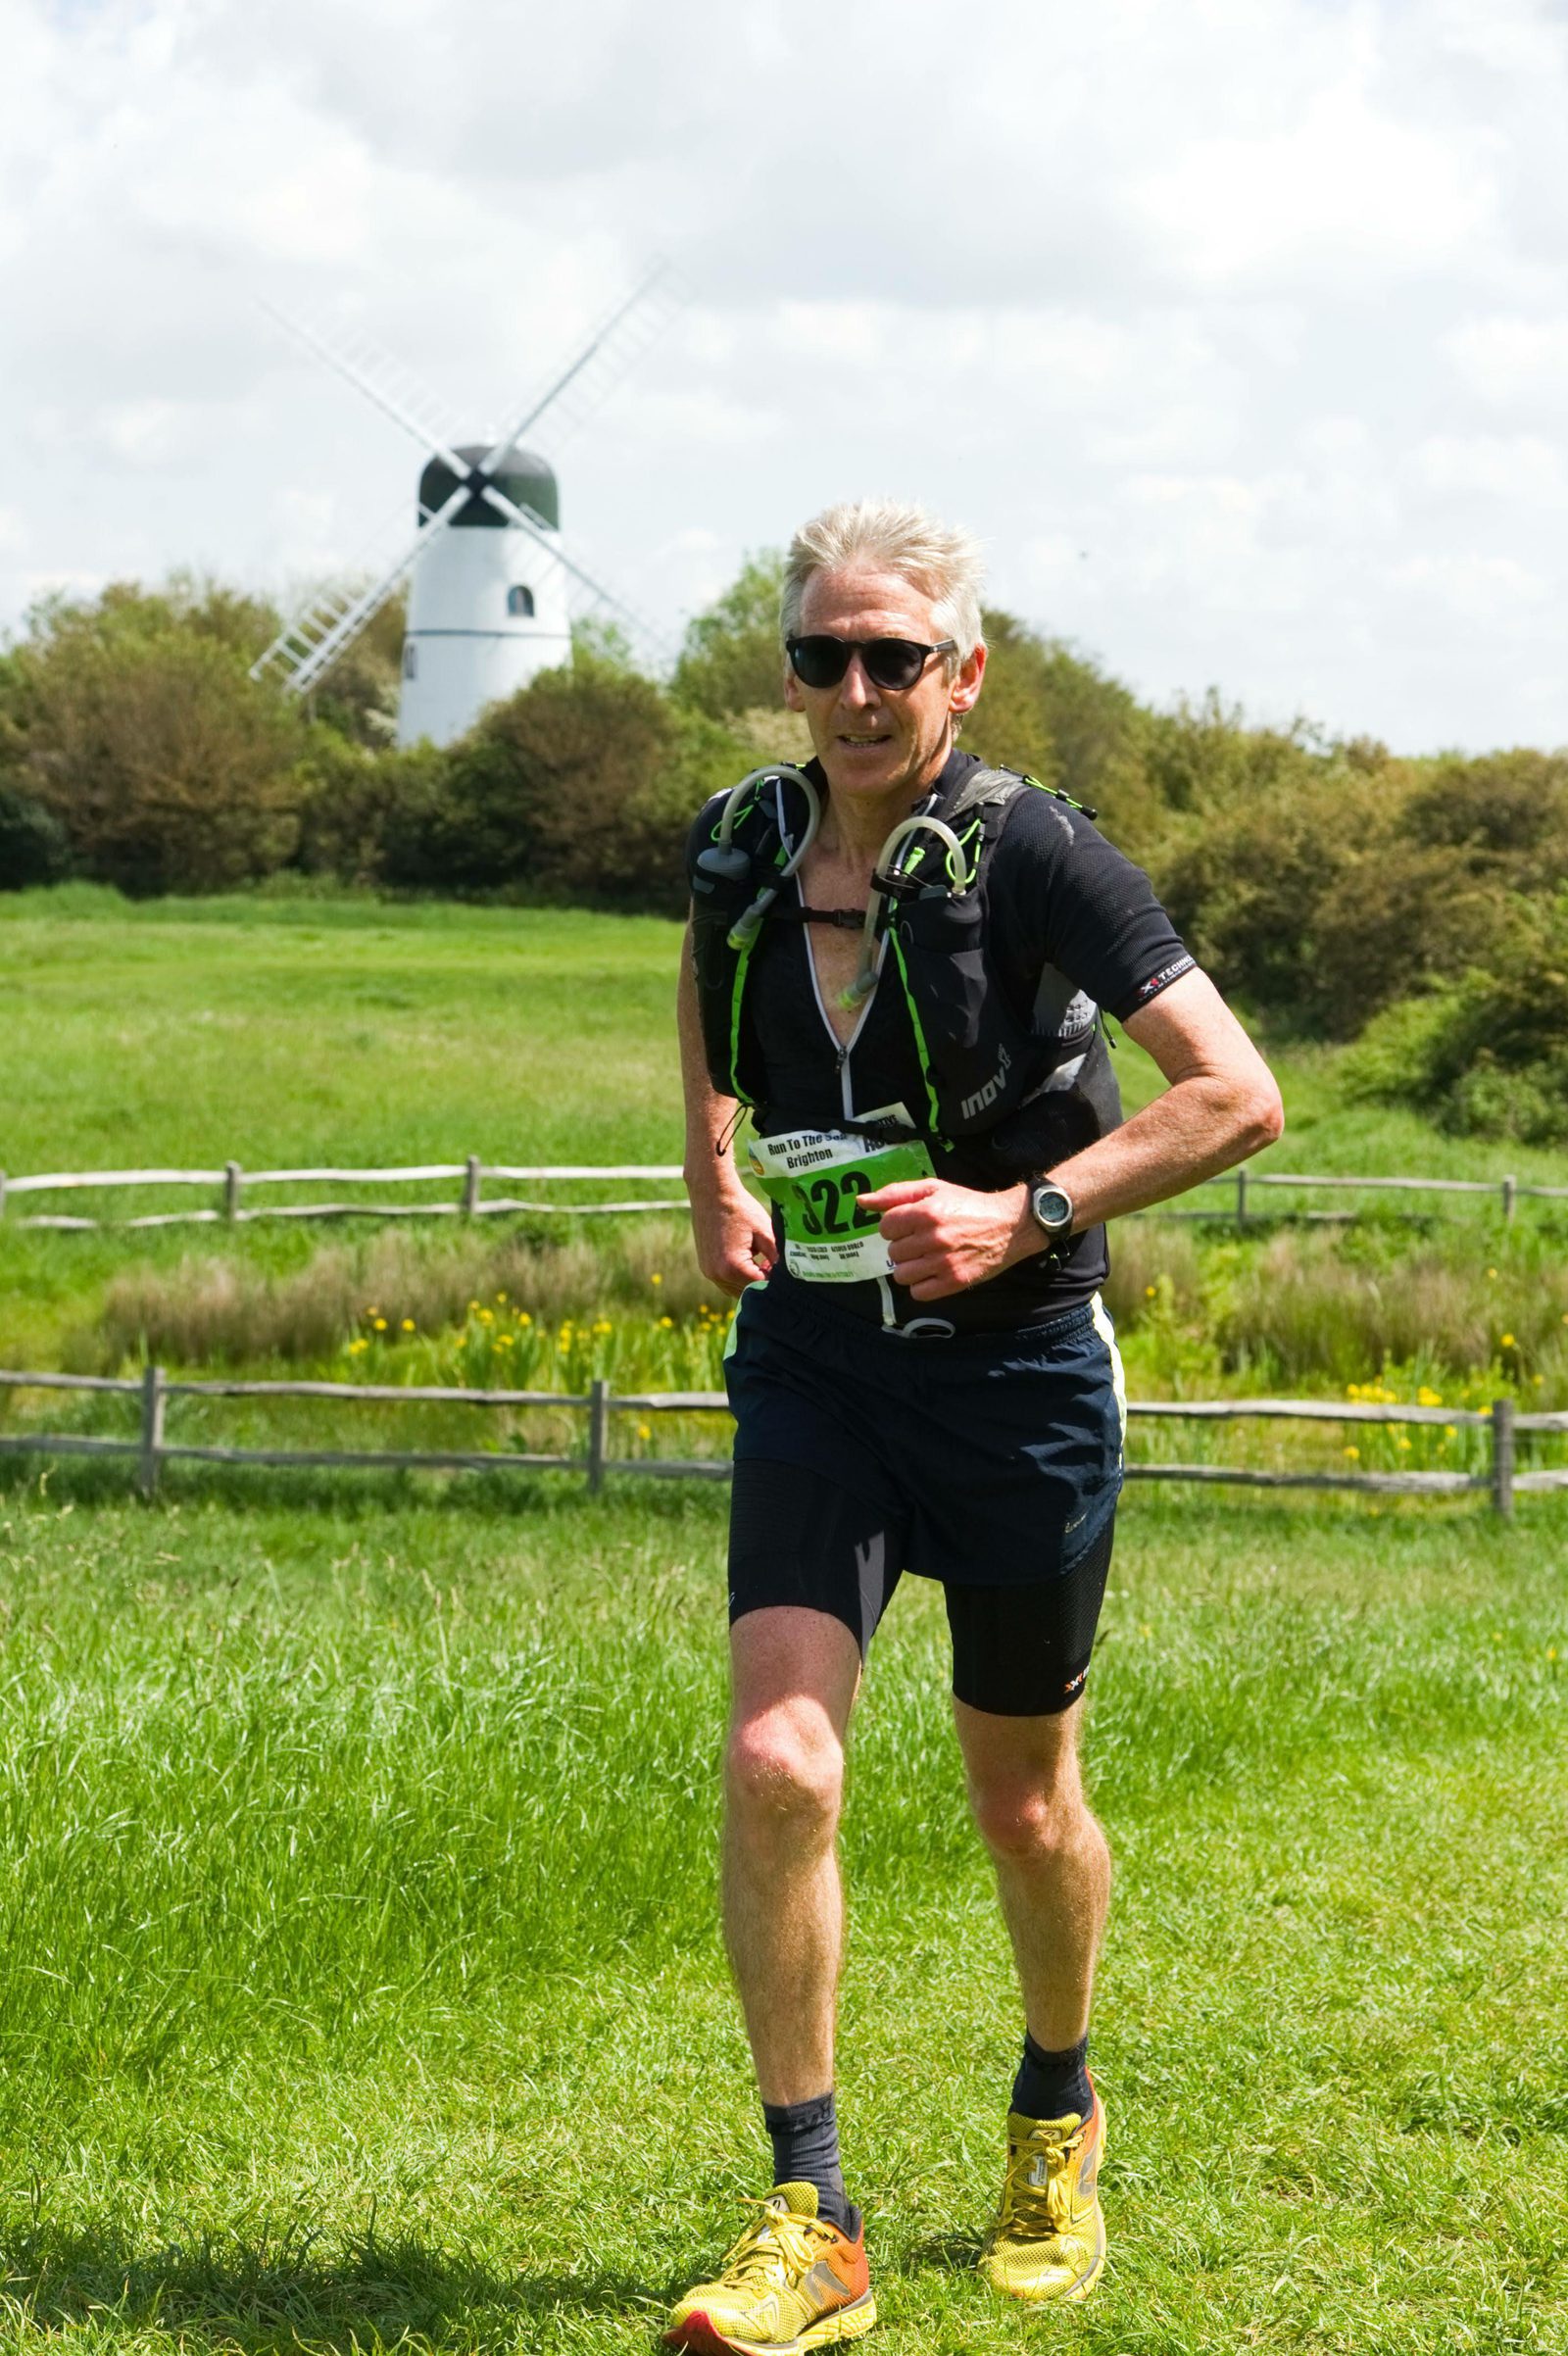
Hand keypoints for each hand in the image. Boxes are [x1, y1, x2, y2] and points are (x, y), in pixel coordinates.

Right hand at [687, 1184, 776, 1296]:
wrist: (712, 1193)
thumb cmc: (741, 1209)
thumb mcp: (765, 1233)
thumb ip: (777, 1257)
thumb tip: (788, 1274)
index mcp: (733, 1267)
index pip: (761, 1285)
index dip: (775, 1279)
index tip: (784, 1268)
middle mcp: (717, 1274)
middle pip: (748, 1291)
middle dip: (762, 1281)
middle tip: (773, 1263)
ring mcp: (709, 1272)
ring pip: (736, 1290)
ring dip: (750, 1281)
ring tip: (761, 1260)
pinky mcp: (705, 1267)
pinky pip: (726, 1281)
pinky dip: (738, 1277)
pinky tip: (748, 1258)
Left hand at [857, 1178, 1035, 1300]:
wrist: (1009, 1225)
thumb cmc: (968, 1205)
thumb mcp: (934, 1189)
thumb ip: (895, 1193)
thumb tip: (861, 1201)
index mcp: (927, 1212)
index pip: (885, 1227)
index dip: (894, 1226)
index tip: (909, 1225)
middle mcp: (934, 1238)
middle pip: (892, 1252)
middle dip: (903, 1246)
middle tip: (922, 1241)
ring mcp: (944, 1263)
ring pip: (901, 1274)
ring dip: (909, 1267)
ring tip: (925, 1258)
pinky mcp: (954, 1282)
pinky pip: (918, 1292)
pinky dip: (921, 1284)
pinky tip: (932, 1272)